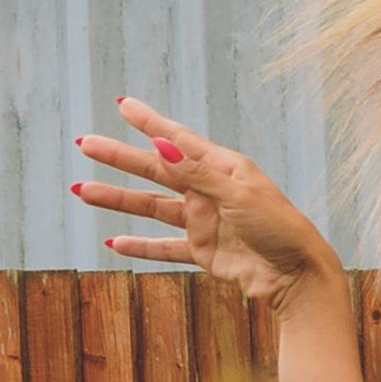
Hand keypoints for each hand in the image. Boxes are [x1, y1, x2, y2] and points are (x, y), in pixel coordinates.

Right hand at [68, 96, 341, 307]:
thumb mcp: (239, 197)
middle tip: (84, 143)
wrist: (298, 277)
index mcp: (225, 168)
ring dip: (118, 200)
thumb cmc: (280, 229)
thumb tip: (162, 145)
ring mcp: (205, 221)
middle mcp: (211, 190)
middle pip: (156, 170)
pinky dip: (141, 247)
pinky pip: (165, 247)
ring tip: (82, 191)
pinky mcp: (204, 251)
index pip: (178, 139)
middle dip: (120, 158)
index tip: (122, 104)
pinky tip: (114, 243)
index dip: (150, 121)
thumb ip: (198, 175)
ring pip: (153, 207)